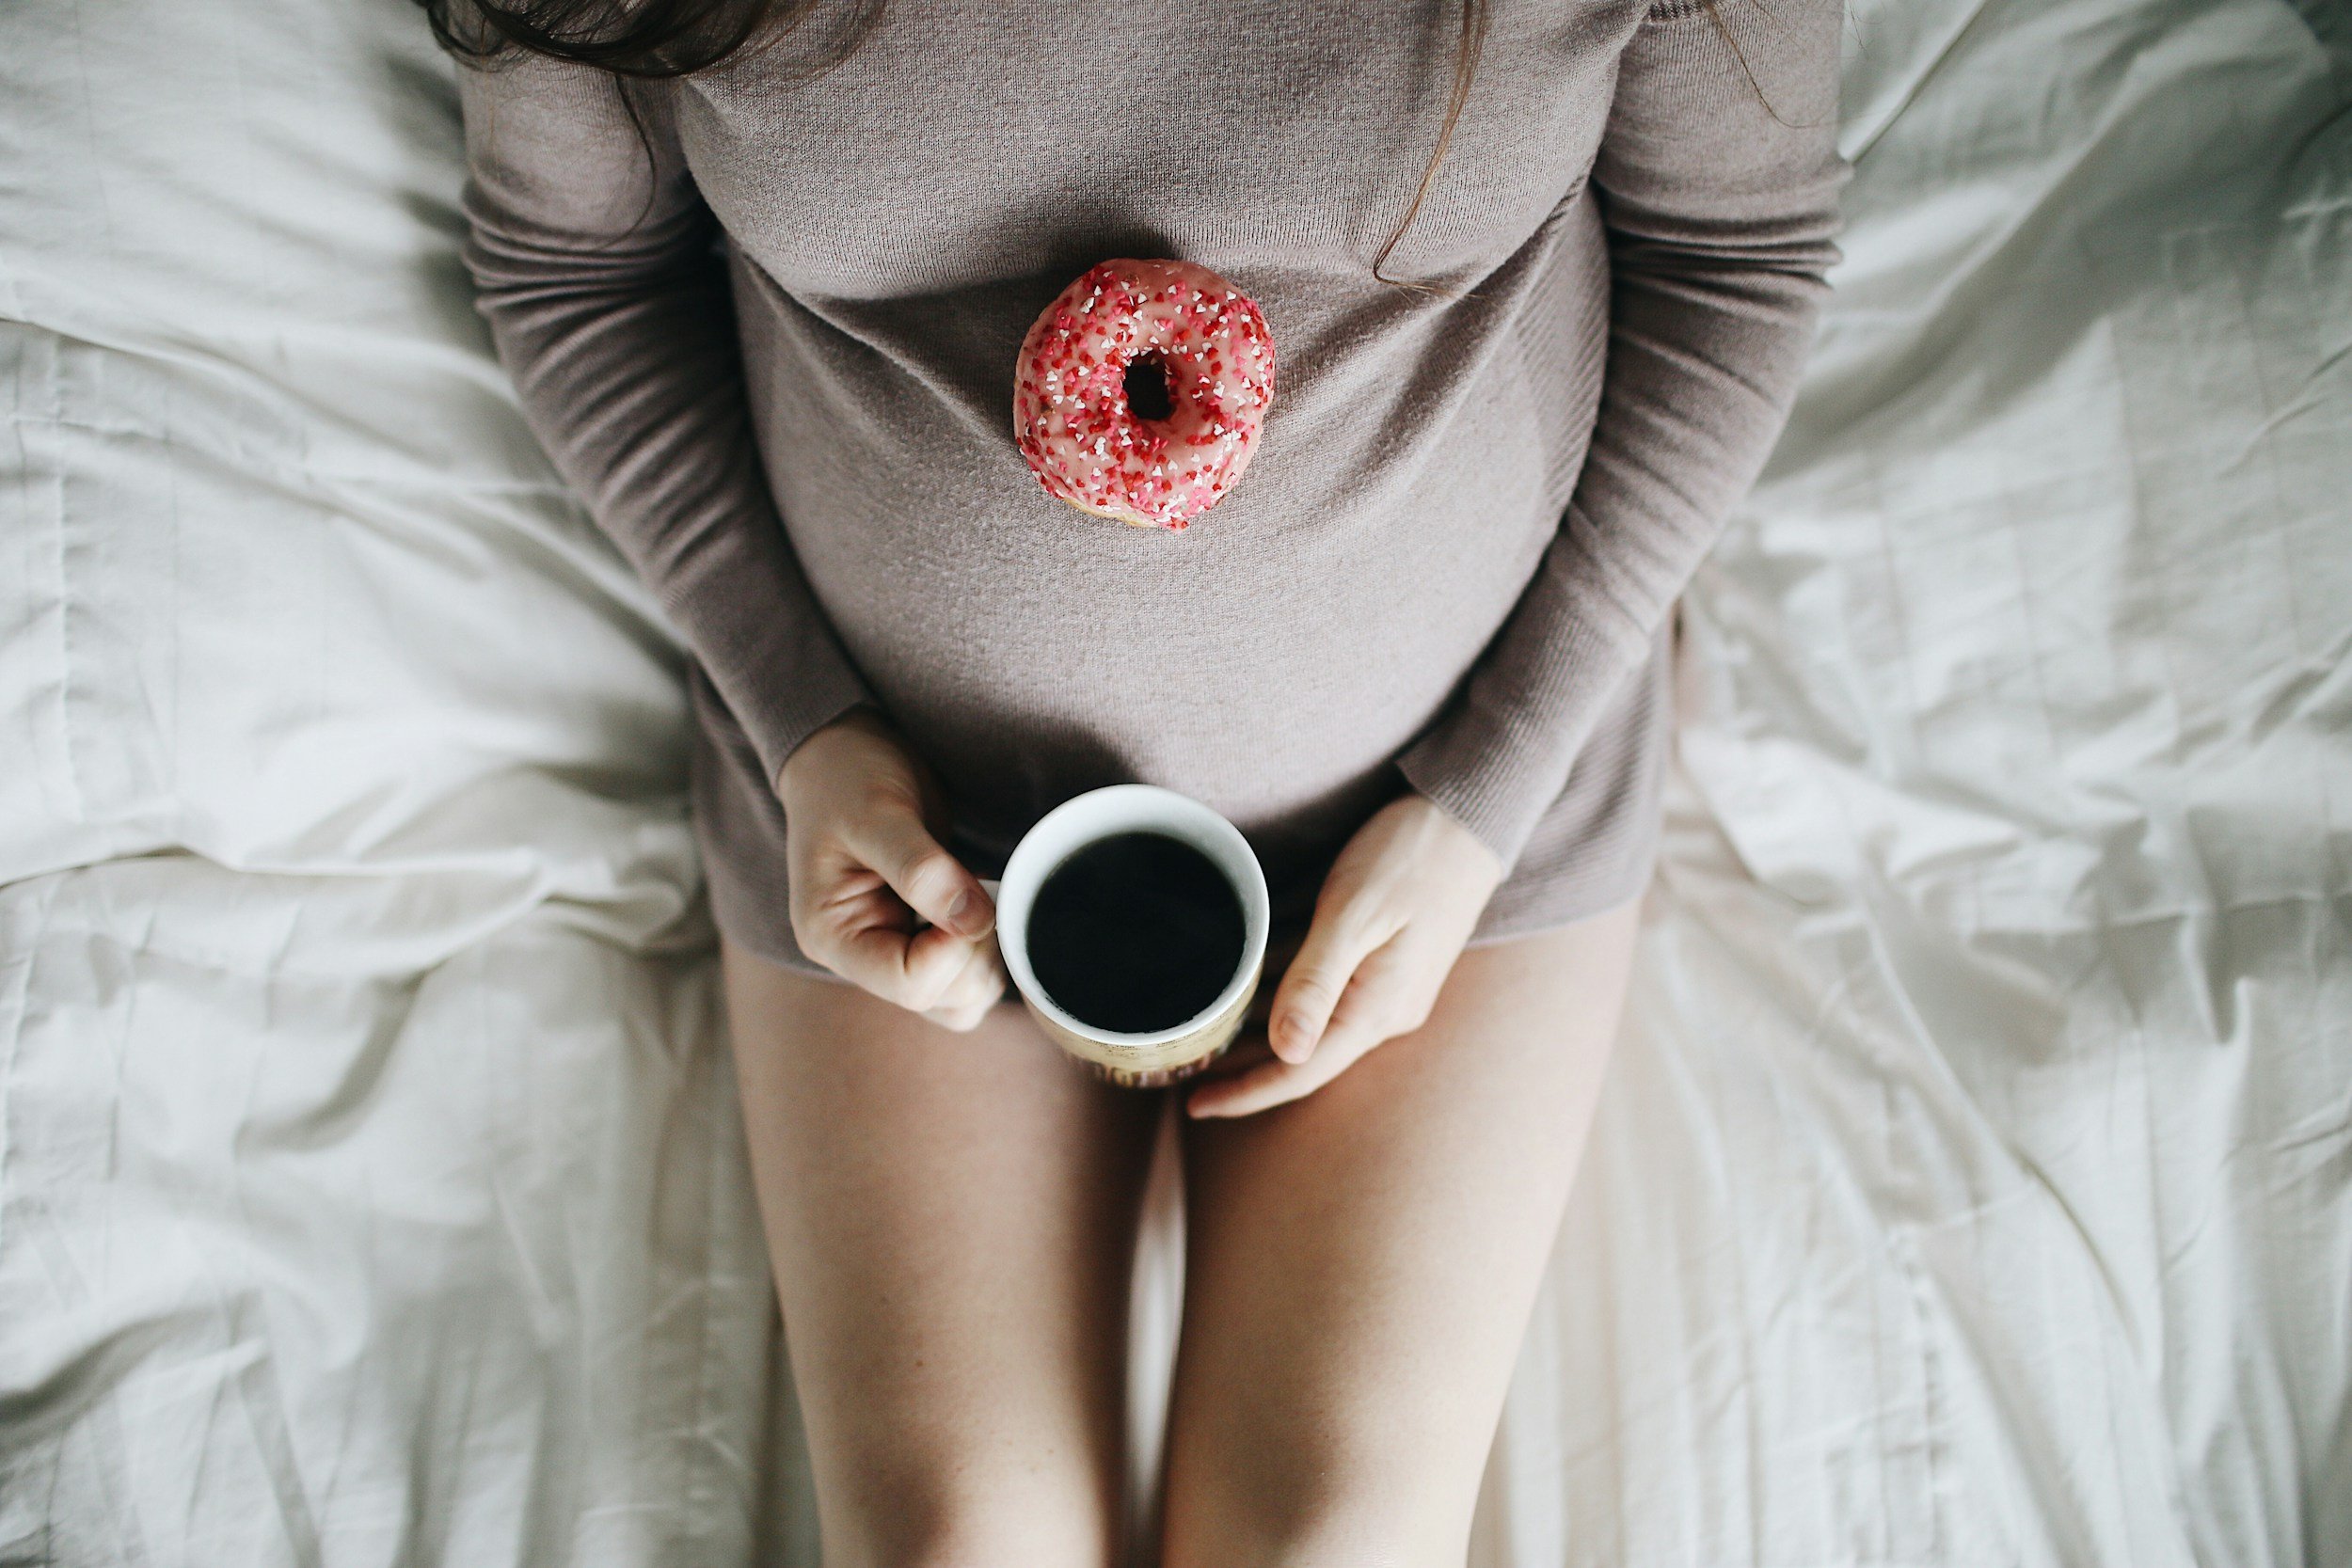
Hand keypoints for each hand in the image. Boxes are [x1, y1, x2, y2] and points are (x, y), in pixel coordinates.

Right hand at [776, 708, 1006, 1030]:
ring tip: (976, 892)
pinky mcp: (923, 939)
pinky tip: (978, 901)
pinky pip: (968, 977)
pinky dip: (988, 948)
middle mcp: (861, 957)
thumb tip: (973, 920)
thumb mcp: (877, 812)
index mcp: (832, 936)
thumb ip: (921, 869)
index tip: (966, 891)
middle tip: (976, 886)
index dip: (954, 947)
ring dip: (987, 953)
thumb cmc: (846, 776)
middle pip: (943, 1000)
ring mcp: (894, 951)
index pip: (910, 984)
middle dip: (975, 949)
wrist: (844, 752)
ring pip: (962, 1000)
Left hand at [1185, 792, 1503, 1117]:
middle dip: (1242, 1064)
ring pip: (1308, 1019)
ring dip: (1256, 1025)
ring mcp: (1385, 987)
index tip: (1195, 1104)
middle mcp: (1383, 1010)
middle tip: (1183, 1064)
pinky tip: (1242, 980)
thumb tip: (1285, 1051)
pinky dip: (1280, 988)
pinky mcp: (1382, 962)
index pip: (1301, 1070)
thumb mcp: (1355, 913)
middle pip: (1300, 1052)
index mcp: (1377, 1008)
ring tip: (1201, 1028)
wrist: (1468, 817)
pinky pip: (1321, 989)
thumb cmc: (1412, 857)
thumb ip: (1317, 981)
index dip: (1246, 1092)